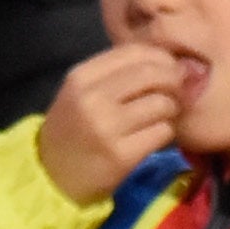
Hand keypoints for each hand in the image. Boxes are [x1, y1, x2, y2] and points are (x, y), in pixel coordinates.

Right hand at [32, 39, 189, 204]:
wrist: (52, 177)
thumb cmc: (73, 130)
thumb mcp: (82, 92)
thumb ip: (117, 74)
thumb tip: (168, 62)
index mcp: (82, 76)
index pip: (134, 51)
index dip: (161, 57)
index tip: (170, 69)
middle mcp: (93, 98)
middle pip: (152, 74)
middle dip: (174, 81)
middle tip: (177, 93)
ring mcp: (107, 127)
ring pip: (162, 103)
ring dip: (172, 109)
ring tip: (164, 117)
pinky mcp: (121, 155)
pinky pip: (163, 132)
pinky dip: (167, 132)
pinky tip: (156, 136)